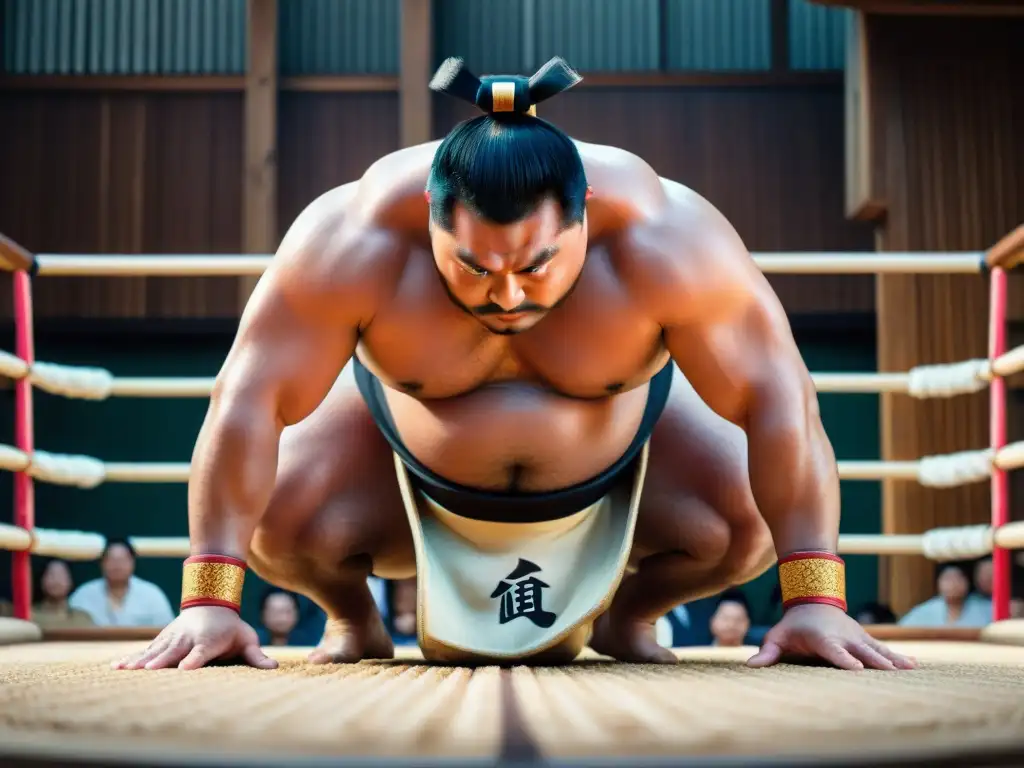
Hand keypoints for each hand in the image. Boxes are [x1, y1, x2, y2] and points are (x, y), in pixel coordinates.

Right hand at [112, 605, 277, 670]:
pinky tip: (116, 667)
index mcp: (208, 641)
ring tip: (123, 670)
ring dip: (139, 661)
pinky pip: (145, 650)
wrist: (211, 601)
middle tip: (146, 673)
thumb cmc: (231, 627)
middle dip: (160, 662)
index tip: (186, 668)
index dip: (194, 660)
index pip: (201, 652)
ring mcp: (172, 639)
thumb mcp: (246, 638)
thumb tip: (274, 667)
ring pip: (154, 651)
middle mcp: (187, 639)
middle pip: (173, 652)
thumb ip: (256, 655)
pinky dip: (130, 658)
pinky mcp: (162, 640)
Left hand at [746, 603, 915, 670]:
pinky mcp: (865, 639)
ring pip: (877, 649)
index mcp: (823, 639)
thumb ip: (767, 652)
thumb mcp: (777, 636)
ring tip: (911, 669)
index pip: (834, 651)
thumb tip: (750, 665)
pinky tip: (914, 665)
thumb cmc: (793, 625)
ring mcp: (856, 637)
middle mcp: (843, 637)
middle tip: (892, 674)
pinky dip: (897, 657)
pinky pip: (883, 649)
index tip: (857, 669)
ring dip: (893, 660)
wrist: (812, 599)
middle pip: (861, 652)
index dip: (844, 660)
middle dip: (876, 663)